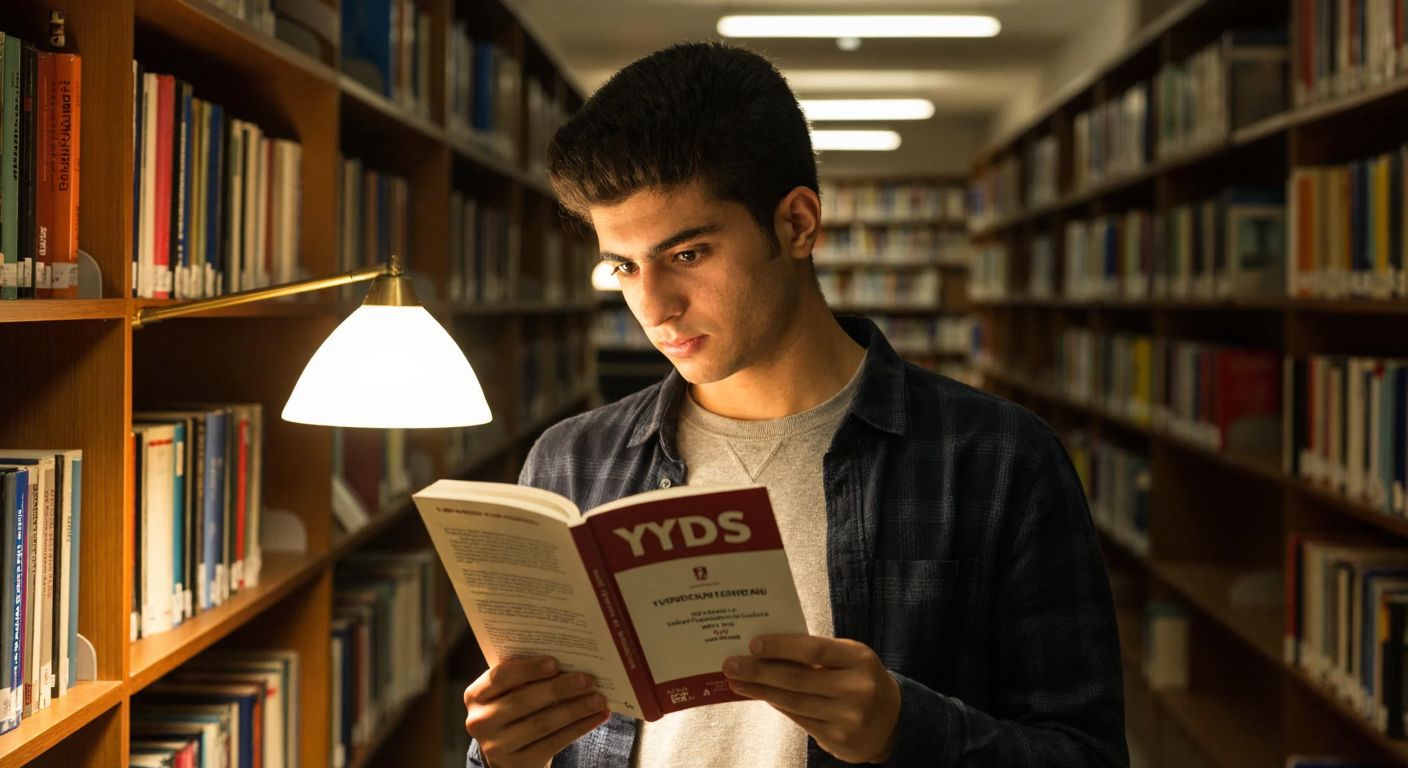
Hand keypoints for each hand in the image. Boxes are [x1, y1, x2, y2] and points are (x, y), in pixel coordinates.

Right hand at [463, 656, 609, 767]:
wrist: (510, 752)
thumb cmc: (515, 708)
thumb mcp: (510, 691)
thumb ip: (526, 675)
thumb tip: (569, 659)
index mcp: (475, 695)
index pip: (500, 677)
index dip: (528, 669)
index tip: (555, 662)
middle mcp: (480, 722)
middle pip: (523, 701)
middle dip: (559, 688)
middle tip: (587, 679)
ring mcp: (496, 747)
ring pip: (541, 724)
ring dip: (574, 709)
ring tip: (598, 699)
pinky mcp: (517, 765)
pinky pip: (553, 743)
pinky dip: (579, 728)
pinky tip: (596, 717)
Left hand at [722, 635, 900, 763]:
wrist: (892, 721)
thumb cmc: (860, 678)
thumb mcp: (849, 658)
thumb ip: (817, 653)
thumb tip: (767, 649)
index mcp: (859, 658)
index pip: (813, 649)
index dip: (781, 647)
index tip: (753, 644)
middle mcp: (856, 688)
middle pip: (798, 678)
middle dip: (759, 671)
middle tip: (731, 664)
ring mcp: (848, 717)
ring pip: (793, 701)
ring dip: (760, 690)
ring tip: (736, 681)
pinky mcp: (839, 739)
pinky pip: (799, 719)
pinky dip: (776, 705)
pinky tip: (760, 696)